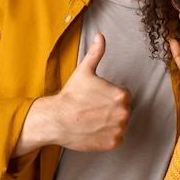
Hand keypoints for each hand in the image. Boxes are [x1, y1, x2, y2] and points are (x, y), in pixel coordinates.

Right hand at [14, 33, 131, 155]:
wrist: (56, 120)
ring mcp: (119, 129)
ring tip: (92, 120)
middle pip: (122, 110)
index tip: (96, 98)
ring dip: (109, 123)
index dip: (108, 96)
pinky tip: (93, 131)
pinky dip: (106, 137)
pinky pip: (115, 139)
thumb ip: (96, 52)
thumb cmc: (70, 95)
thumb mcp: (84, 70)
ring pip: (120, 125)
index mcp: (121, 94)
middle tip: (92, 109)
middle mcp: (124, 112)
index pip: (123, 95)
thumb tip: (100, 36)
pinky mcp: (112, 143)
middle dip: (110, 110)